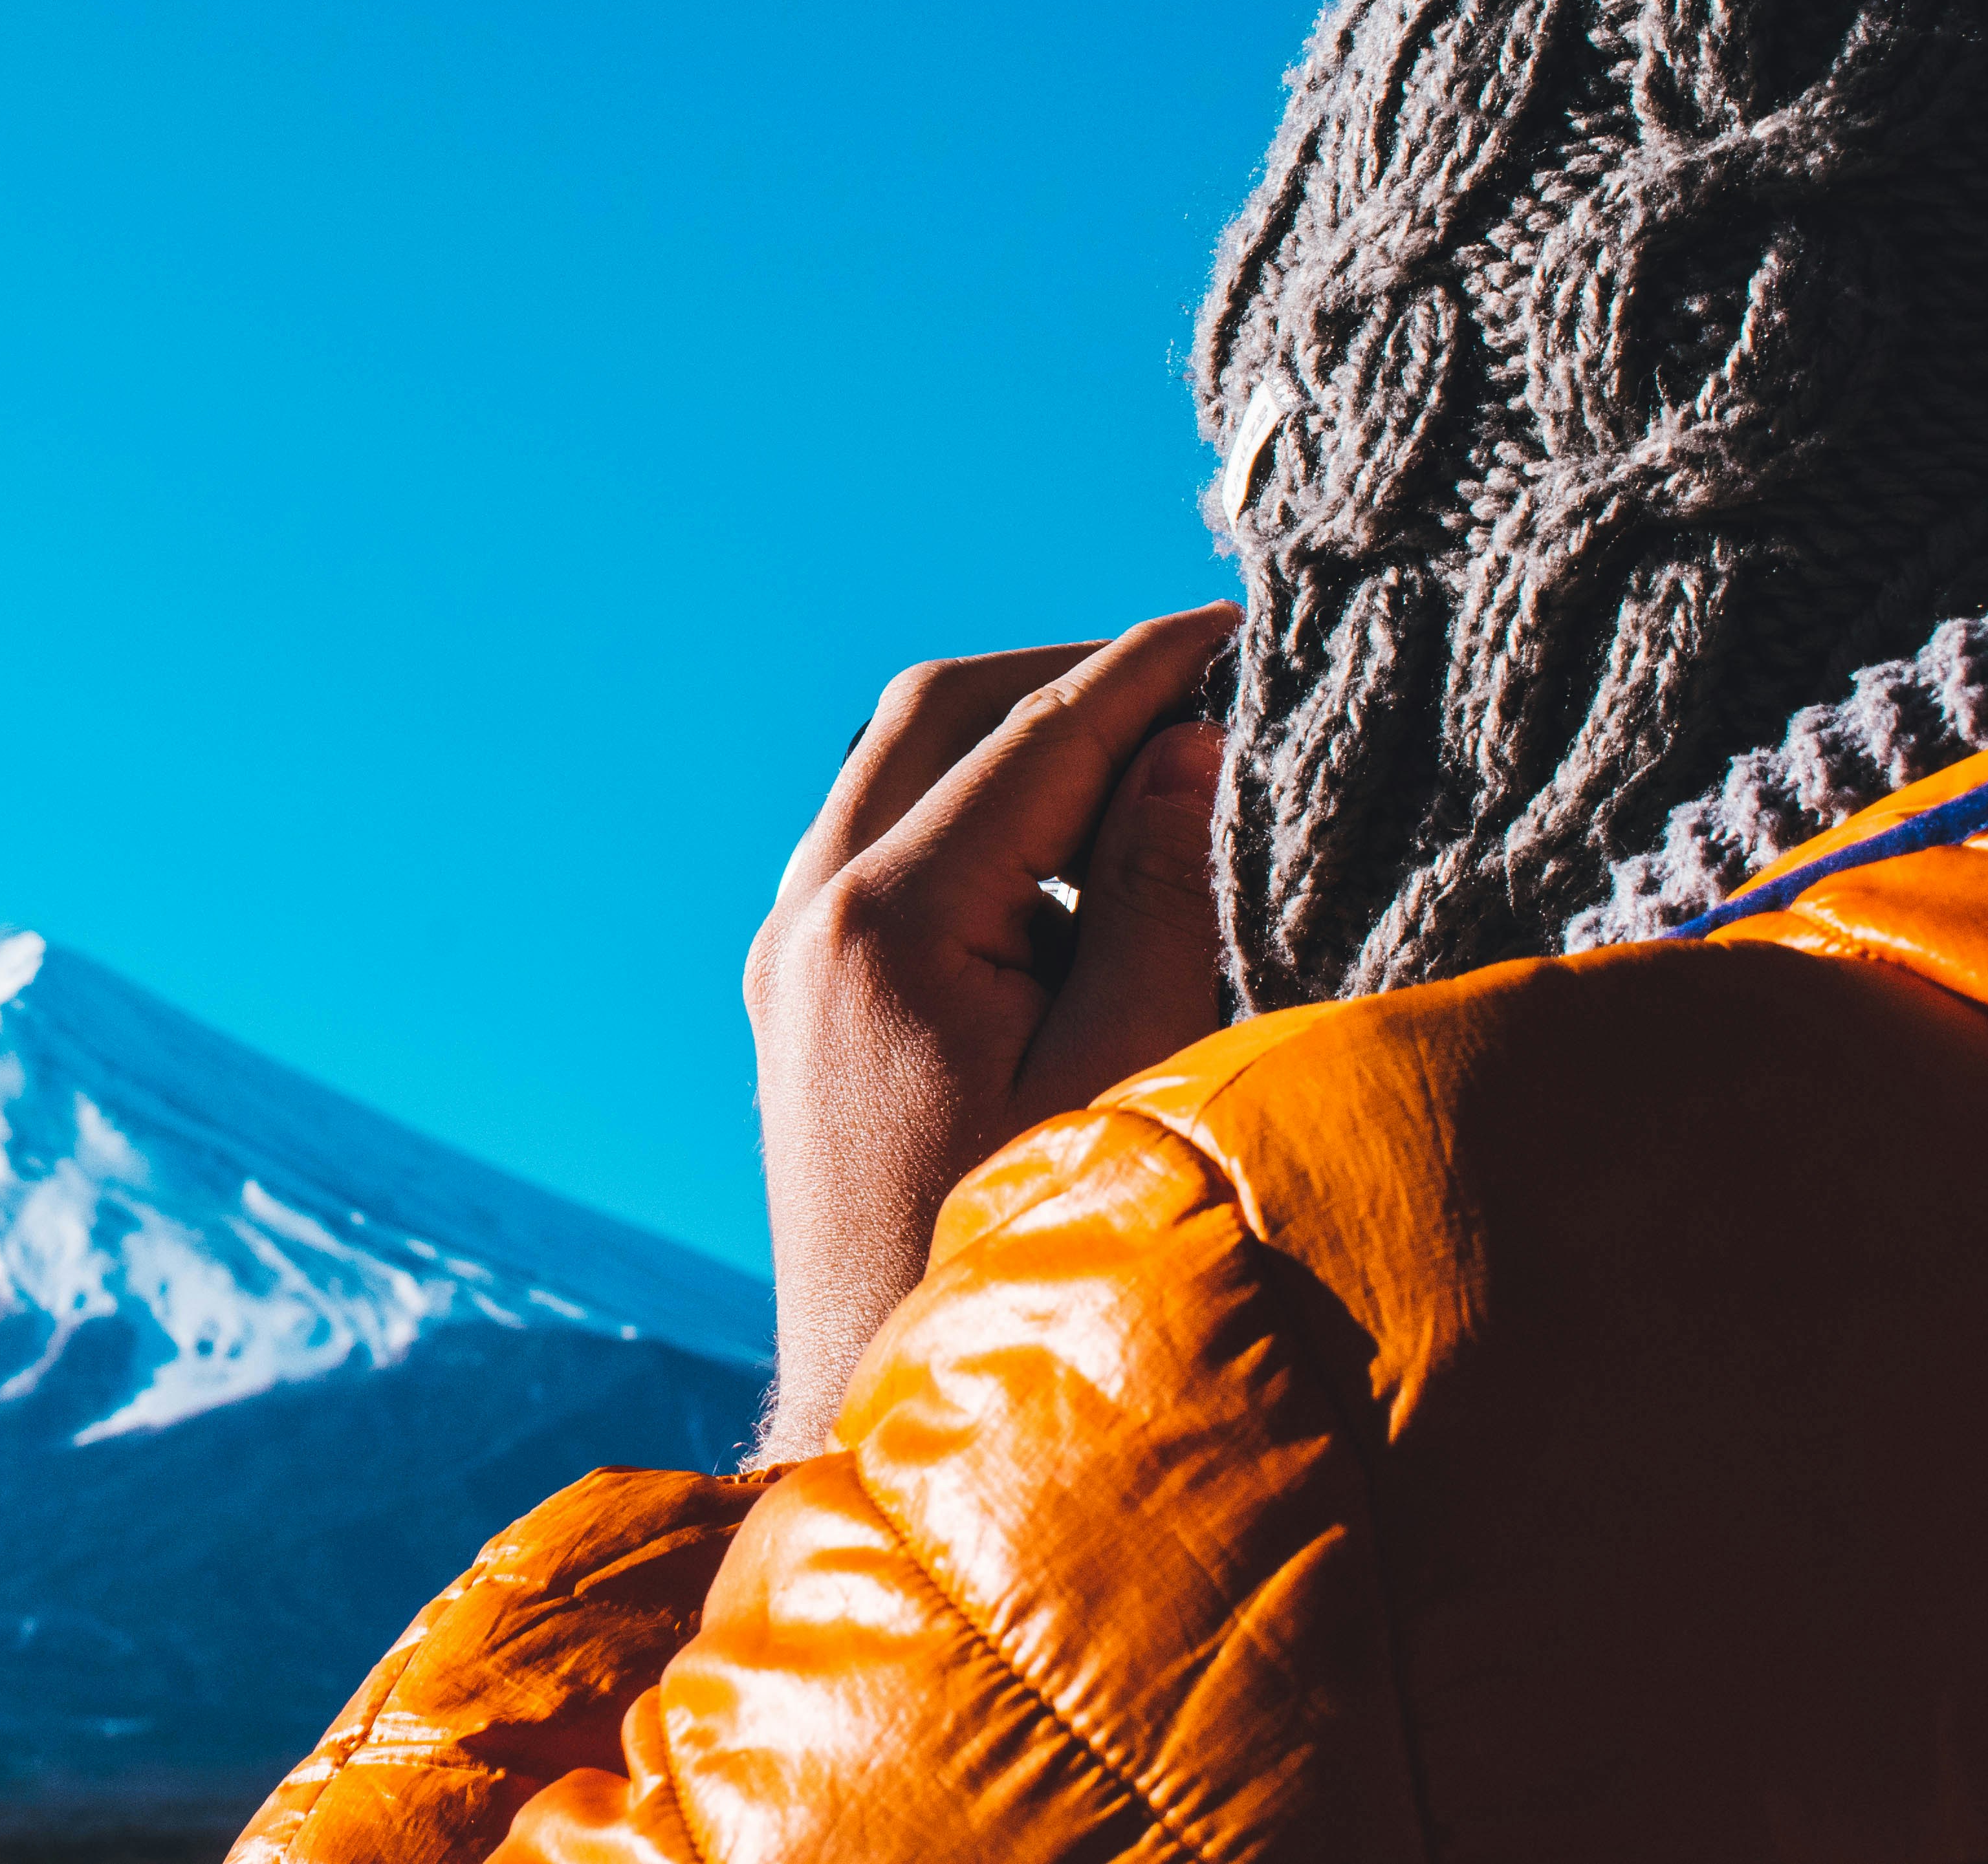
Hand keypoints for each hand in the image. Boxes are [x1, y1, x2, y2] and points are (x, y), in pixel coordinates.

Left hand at [742, 604, 1235, 1460]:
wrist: (884, 1407)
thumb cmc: (1020, 1257)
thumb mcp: (1123, 1068)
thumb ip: (1158, 897)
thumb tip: (1187, 748)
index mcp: (885, 925)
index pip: (1035, 733)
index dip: (1146, 667)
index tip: (1241, 625)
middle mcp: (809, 919)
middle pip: (936, 715)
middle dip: (1070, 680)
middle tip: (1199, 684)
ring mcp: (791, 959)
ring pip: (900, 774)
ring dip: (1021, 751)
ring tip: (1157, 780)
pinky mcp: (801, 1004)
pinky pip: (885, 852)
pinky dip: (982, 825)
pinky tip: (1080, 881)